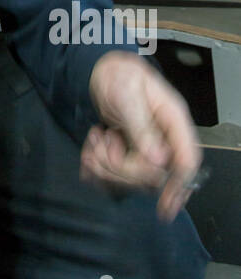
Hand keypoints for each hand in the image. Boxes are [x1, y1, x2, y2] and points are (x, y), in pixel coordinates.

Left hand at [83, 51, 202, 221]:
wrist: (99, 72)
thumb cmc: (118, 76)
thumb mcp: (127, 95)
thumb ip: (142, 126)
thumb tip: (159, 159)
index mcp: (173, 121)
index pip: (187, 161)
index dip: (180, 185)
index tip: (166, 206)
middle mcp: (164, 139)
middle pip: (153, 176)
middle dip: (122, 166)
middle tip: (104, 140)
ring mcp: (147, 149)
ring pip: (132, 178)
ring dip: (106, 164)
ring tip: (95, 138)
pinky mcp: (130, 154)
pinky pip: (115, 174)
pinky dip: (97, 164)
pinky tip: (90, 146)